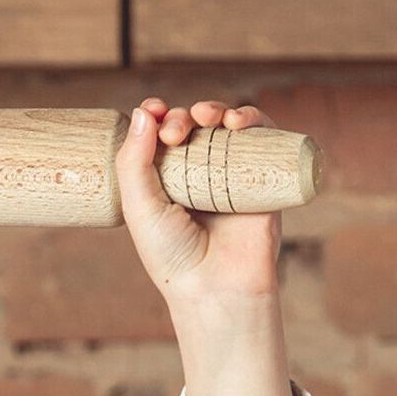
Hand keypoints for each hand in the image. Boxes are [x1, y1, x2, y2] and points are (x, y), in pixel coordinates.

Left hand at [112, 97, 280, 308]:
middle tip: (174, 133)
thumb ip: (133, 162)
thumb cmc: (172, 255)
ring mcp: (231, 174)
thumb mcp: (139, 208)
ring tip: (206, 117)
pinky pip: (263, 139)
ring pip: (226, 126)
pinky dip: (253, 120)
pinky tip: (237, 122)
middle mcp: (199, 174)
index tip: (152, 110)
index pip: (161, 135)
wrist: (217, 286)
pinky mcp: (262, 177)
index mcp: (166, 180)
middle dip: (181, 117)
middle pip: (192, 126)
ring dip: (215, 109)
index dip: (157, 116)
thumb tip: (142, 111)